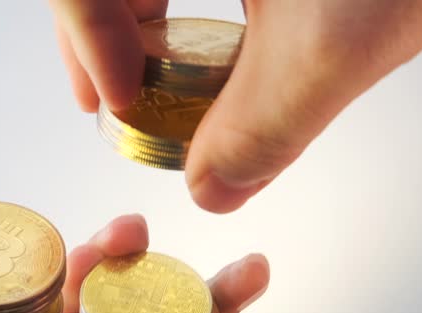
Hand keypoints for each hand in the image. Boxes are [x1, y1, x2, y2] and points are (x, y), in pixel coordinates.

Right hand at [48, 0, 421, 212]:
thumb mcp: (337, 42)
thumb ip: (264, 127)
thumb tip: (211, 187)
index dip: (84, 38)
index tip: (116, 103)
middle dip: (98, 43)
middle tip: (113, 106)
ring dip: (136, 31)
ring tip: (144, 88)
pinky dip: (177, 13)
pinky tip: (197, 52)